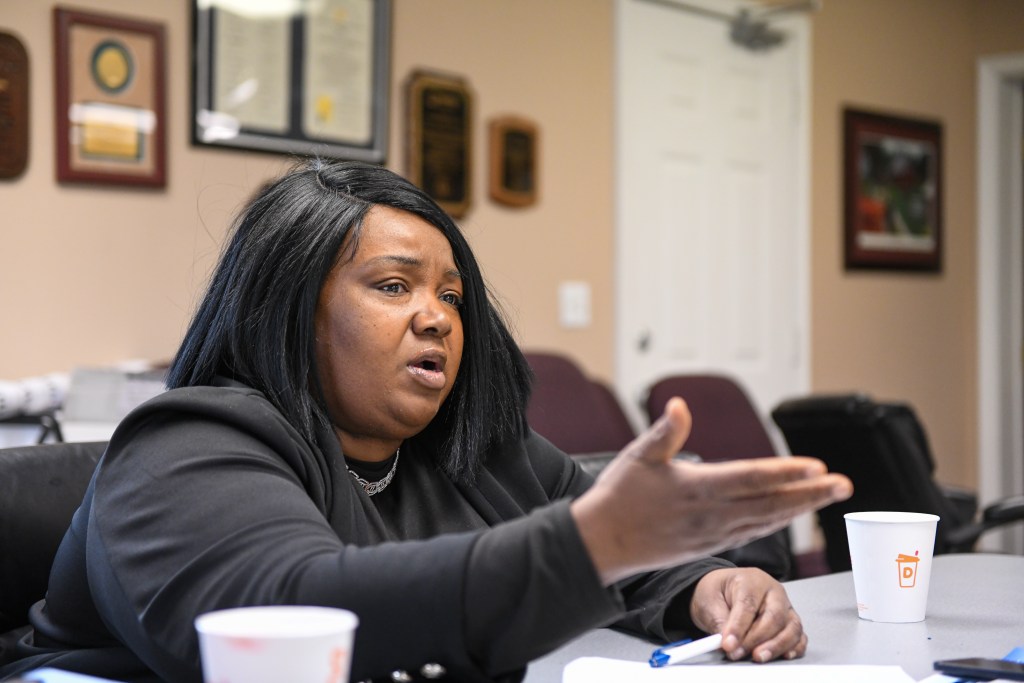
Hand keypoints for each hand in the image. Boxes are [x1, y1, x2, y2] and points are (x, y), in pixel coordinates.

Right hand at [571, 397, 852, 583]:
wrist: (603, 544)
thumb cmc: (619, 496)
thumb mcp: (638, 457)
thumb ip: (665, 432)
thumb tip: (680, 405)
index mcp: (696, 489)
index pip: (751, 479)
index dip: (786, 473)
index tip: (817, 467)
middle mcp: (711, 516)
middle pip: (771, 504)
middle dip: (810, 494)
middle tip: (843, 485)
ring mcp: (713, 535)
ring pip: (767, 521)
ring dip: (800, 508)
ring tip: (828, 496)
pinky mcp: (710, 546)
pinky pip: (753, 532)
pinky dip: (777, 522)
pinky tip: (791, 513)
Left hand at [690, 567, 806, 662]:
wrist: (724, 588)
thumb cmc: (718, 591)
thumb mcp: (709, 600)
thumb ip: (718, 621)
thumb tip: (727, 643)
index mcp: (751, 581)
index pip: (748, 604)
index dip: (738, 627)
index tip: (728, 644)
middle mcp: (773, 592)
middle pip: (774, 616)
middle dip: (756, 639)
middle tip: (738, 653)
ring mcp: (786, 607)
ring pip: (791, 627)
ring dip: (776, 646)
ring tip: (758, 657)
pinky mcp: (791, 622)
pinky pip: (800, 636)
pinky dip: (794, 648)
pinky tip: (783, 656)